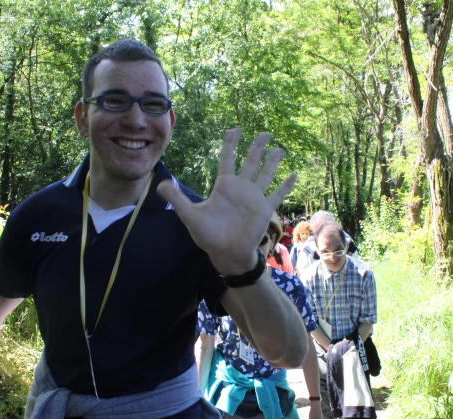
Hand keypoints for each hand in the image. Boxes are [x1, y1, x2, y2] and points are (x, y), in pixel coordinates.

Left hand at [157, 129, 296, 274]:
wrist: (226, 253)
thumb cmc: (208, 236)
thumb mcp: (189, 215)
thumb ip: (177, 199)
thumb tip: (158, 185)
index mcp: (224, 186)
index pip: (227, 159)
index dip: (231, 144)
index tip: (235, 129)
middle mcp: (240, 188)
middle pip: (250, 162)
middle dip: (257, 147)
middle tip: (265, 133)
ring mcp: (254, 198)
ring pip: (265, 174)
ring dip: (272, 161)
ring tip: (279, 148)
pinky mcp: (264, 209)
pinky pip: (277, 194)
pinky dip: (285, 185)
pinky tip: (293, 175)